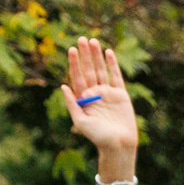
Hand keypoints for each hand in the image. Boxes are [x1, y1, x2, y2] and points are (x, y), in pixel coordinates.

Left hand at [63, 37, 139, 167]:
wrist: (119, 145)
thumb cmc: (98, 137)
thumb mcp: (81, 122)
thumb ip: (72, 104)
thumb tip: (62, 86)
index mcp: (83, 99)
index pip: (77, 77)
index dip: (74, 63)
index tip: (71, 50)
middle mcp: (94, 94)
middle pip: (88, 70)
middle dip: (85, 55)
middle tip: (81, 38)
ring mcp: (107, 93)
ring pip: (101, 70)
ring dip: (96, 56)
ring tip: (93, 41)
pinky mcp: (121, 95)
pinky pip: (116, 76)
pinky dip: (112, 64)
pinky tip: (108, 52)